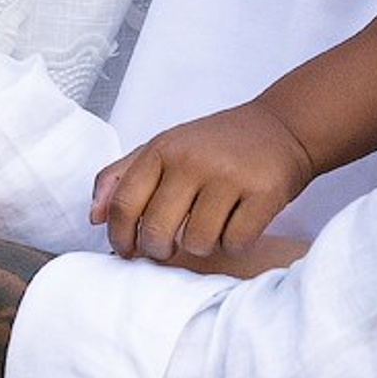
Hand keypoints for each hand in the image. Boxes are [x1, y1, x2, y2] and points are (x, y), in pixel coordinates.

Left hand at [90, 99, 313, 261]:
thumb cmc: (216, 144)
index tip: (126, 250)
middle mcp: (192, 160)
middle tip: (169, 246)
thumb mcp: (165, 146)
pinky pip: (235, 243)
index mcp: (163, 149)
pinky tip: (239, 222)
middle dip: (159, 251)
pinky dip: (235, 242)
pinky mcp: (263, 193)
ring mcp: (228, 176)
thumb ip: (122, 176)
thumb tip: (94, 216)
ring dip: (203, 245)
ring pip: (197, 244)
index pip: (124, 204)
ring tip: (212, 224)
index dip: (120, 237)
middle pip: (157, 232)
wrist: (282, 126)